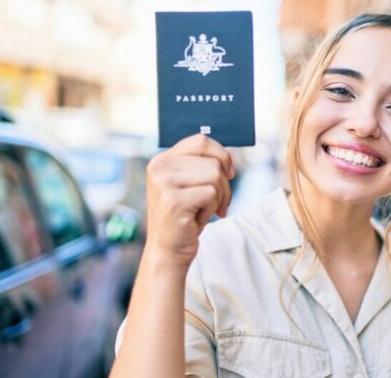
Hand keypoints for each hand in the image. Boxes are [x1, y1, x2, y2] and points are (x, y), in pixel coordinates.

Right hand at [144, 134, 233, 267]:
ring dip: (219, 197)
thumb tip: (230, 156)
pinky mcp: (174, 200)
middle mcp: (159, 167)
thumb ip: (201, 165)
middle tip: (216, 203)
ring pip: (215, 175)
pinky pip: (211, 193)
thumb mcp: (189, 185)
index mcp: (162, 160)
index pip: (201, 140)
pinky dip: (212, 208)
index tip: (229, 173)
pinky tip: (198, 218)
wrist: (168, 250)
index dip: (222, 155)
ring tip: (206, 210)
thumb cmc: (183, 217)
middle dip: (224, 184)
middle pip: (213, 161)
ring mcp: (164, 183)